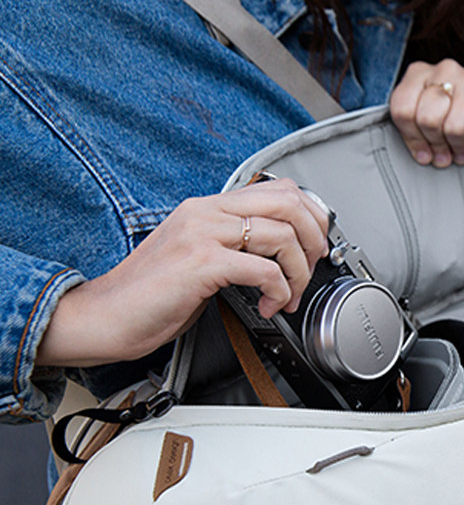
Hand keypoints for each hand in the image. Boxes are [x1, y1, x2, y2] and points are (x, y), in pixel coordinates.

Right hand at [36, 179, 328, 367]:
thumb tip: (276, 255)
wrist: (106, 316)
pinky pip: (264, 269)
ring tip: (288, 296)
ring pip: (282, 234)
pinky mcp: (201, 262)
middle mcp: (207, 212)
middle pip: (289, 201)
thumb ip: (232, 247)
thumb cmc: (150, 295)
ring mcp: (203, 233)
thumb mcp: (199, 258)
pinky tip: (269, 307)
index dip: (310, 215)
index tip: (316, 245)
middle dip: (314, 238)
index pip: (278, 188)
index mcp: (208, 208)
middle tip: (311, 268)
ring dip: (299, 272)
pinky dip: (279, 292)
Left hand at [389, 59, 463, 167]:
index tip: (422, 151)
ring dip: (457, 146)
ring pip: (453, 126)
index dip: (412, 138)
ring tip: (459, 149)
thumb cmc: (450, 120)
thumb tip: (424, 156)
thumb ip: (414, 134)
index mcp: (418, 74)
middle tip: (443, 154)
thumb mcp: (423, 124)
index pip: (402, 109)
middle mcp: (444, 69)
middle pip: (428, 119)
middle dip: (436, 144)